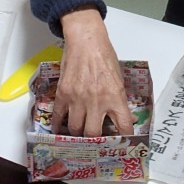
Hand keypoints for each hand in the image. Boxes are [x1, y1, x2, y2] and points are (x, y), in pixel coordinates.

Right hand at [54, 7, 133, 136]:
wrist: (86, 40)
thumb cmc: (104, 56)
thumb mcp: (118, 78)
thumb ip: (120, 99)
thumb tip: (126, 117)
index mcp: (115, 97)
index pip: (123, 126)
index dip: (124, 138)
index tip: (122, 143)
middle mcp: (97, 101)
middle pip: (93, 133)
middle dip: (94, 138)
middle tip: (95, 138)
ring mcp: (78, 99)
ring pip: (75, 129)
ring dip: (77, 132)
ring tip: (79, 131)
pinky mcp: (63, 94)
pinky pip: (58, 117)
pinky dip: (58, 125)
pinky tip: (59, 129)